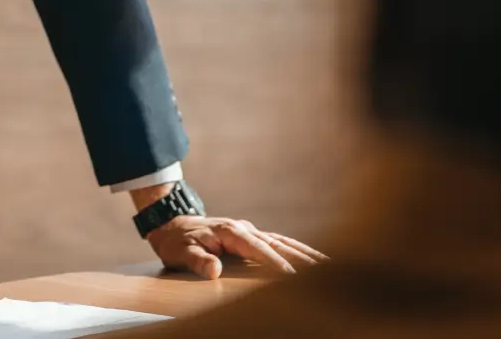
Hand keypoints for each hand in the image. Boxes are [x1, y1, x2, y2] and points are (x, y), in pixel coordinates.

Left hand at [146, 216, 327, 278]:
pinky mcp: (250, 235)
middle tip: (325, 270)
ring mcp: (249, 231)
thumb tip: (214, 270)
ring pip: (282, 241)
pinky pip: (277, 242)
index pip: (258, 249)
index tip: (292, 276)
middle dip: (301, 257)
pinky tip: (310, 258)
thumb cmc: (177, 241)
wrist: (172, 224)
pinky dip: (295, 249)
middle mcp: (244, 228)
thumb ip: (197, 260)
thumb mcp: (181, 252)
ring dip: (304, 253)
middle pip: (277, 243)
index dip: (275, 262)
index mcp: (230, 232)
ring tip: (328, 264)